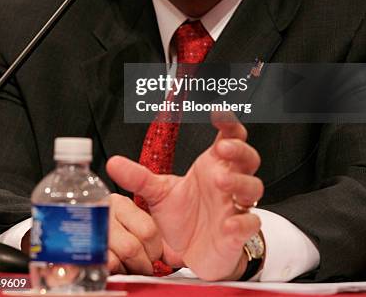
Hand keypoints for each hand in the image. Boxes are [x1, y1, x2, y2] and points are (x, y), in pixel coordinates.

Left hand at [106, 111, 263, 280]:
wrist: (191, 253)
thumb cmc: (183, 218)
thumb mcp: (158, 194)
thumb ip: (138, 177)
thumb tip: (112, 161)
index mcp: (212, 166)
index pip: (229, 137)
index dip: (228, 123)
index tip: (217, 113)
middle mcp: (228, 183)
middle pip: (248, 158)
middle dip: (239, 150)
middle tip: (222, 148)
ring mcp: (236, 207)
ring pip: (253, 187)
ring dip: (241, 182)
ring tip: (221, 182)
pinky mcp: (237, 233)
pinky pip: (249, 224)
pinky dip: (242, 222)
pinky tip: (228, 223)